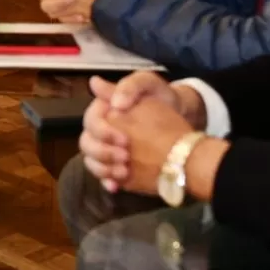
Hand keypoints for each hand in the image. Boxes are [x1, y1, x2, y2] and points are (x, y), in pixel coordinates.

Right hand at [79, 72, 206, 191]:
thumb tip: (95, 83)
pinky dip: (106, 180)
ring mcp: (107, 148)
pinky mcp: (115, 165)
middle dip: (103, 151)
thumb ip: (124, 87)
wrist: (182, 126)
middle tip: (125, 156)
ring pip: (91, 159)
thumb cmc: (163, 101)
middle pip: (87, 142)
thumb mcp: (147, 85)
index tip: (124, 139)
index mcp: (105, 109)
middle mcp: (102, 129)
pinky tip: (116, 186)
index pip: (90, 120)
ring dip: (103, 167)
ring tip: (123, 172)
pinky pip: (102, 175)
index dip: (103, 130)